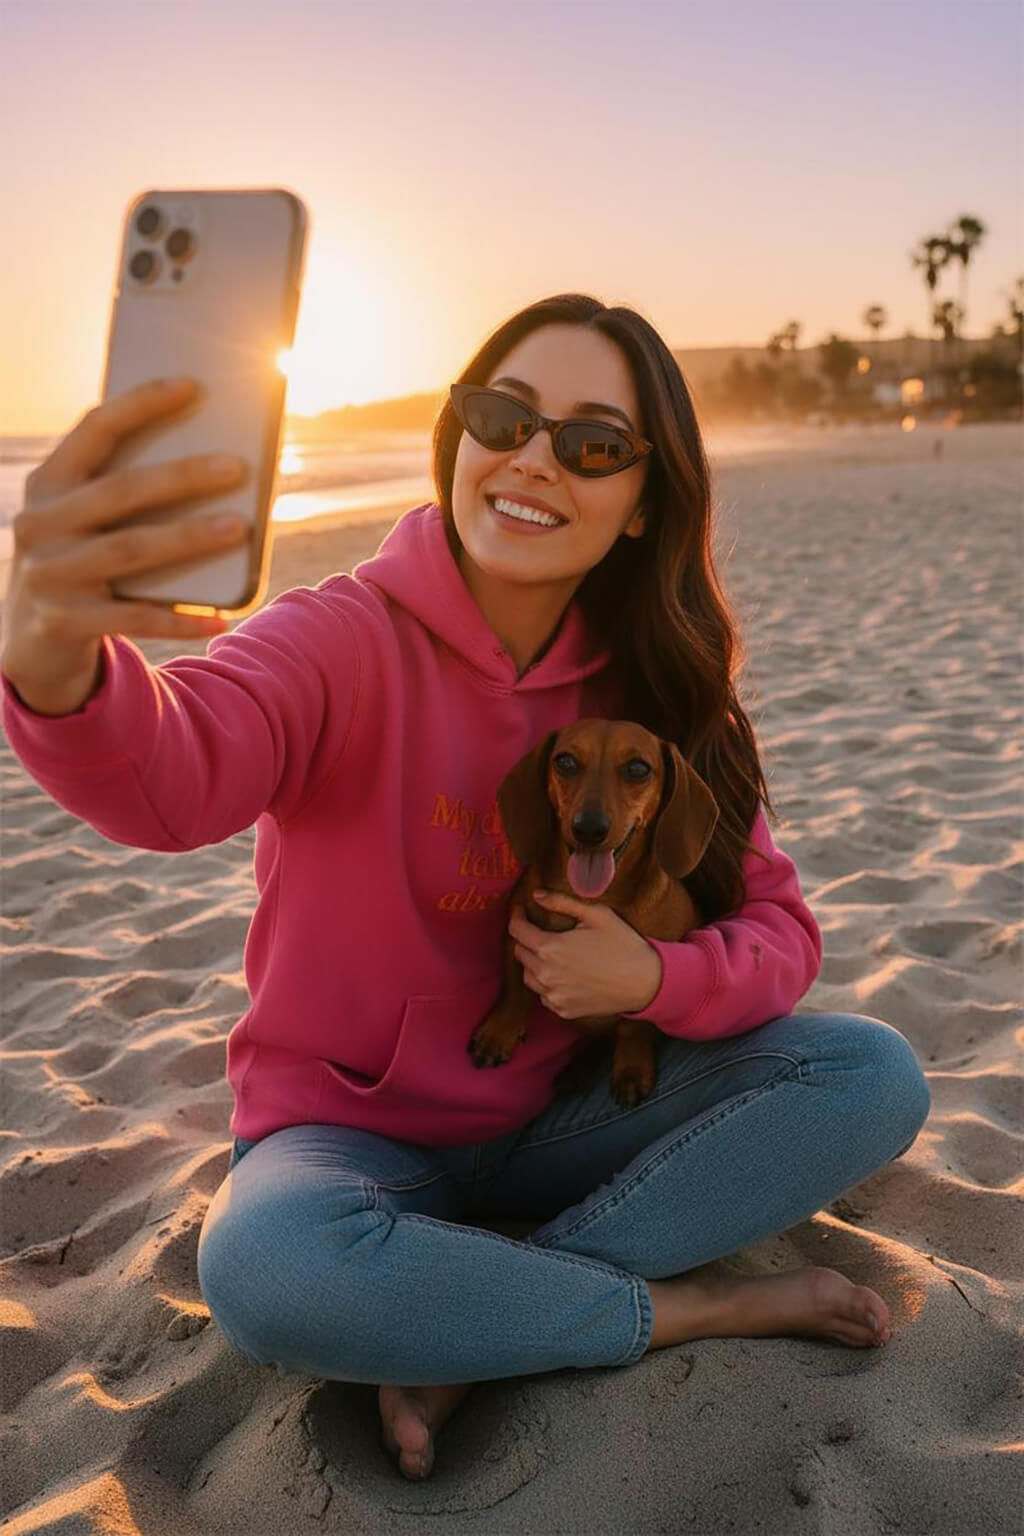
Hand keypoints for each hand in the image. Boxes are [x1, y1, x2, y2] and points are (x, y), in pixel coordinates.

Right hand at [1, 376, 247, 714]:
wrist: (34, 640)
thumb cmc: (82, 562)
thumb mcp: (85, 521)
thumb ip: (125, 491)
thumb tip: (215, 460)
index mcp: (48, 484)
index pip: (95, 429)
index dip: (141, 404)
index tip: (192, 385)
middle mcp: (39, 522)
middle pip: (120, 490)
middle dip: (181, 476)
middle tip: (236, 468)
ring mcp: (48, 573)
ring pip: (129, 550)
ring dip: (187, 538)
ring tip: (238, 529)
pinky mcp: (64, 621)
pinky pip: (133, 618)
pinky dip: (180, 619)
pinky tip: (221, 618)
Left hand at [508, 890, 662, 1018]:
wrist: (645, 982)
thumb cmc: (623, 944)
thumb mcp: (596, 915)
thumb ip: (562, 902)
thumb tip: (536, 895)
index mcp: (549, 949)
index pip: (517, 930)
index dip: (517, 916)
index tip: (521, 910)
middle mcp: (545, 975)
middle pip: (519, 952)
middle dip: (525, 938)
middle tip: (539, 930)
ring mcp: (553, 996)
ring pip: (528, 976)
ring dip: (533, 962)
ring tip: (551, 953)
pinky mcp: (563, 1010)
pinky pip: (543, 995)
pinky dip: (547, 983)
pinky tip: (563, 974)